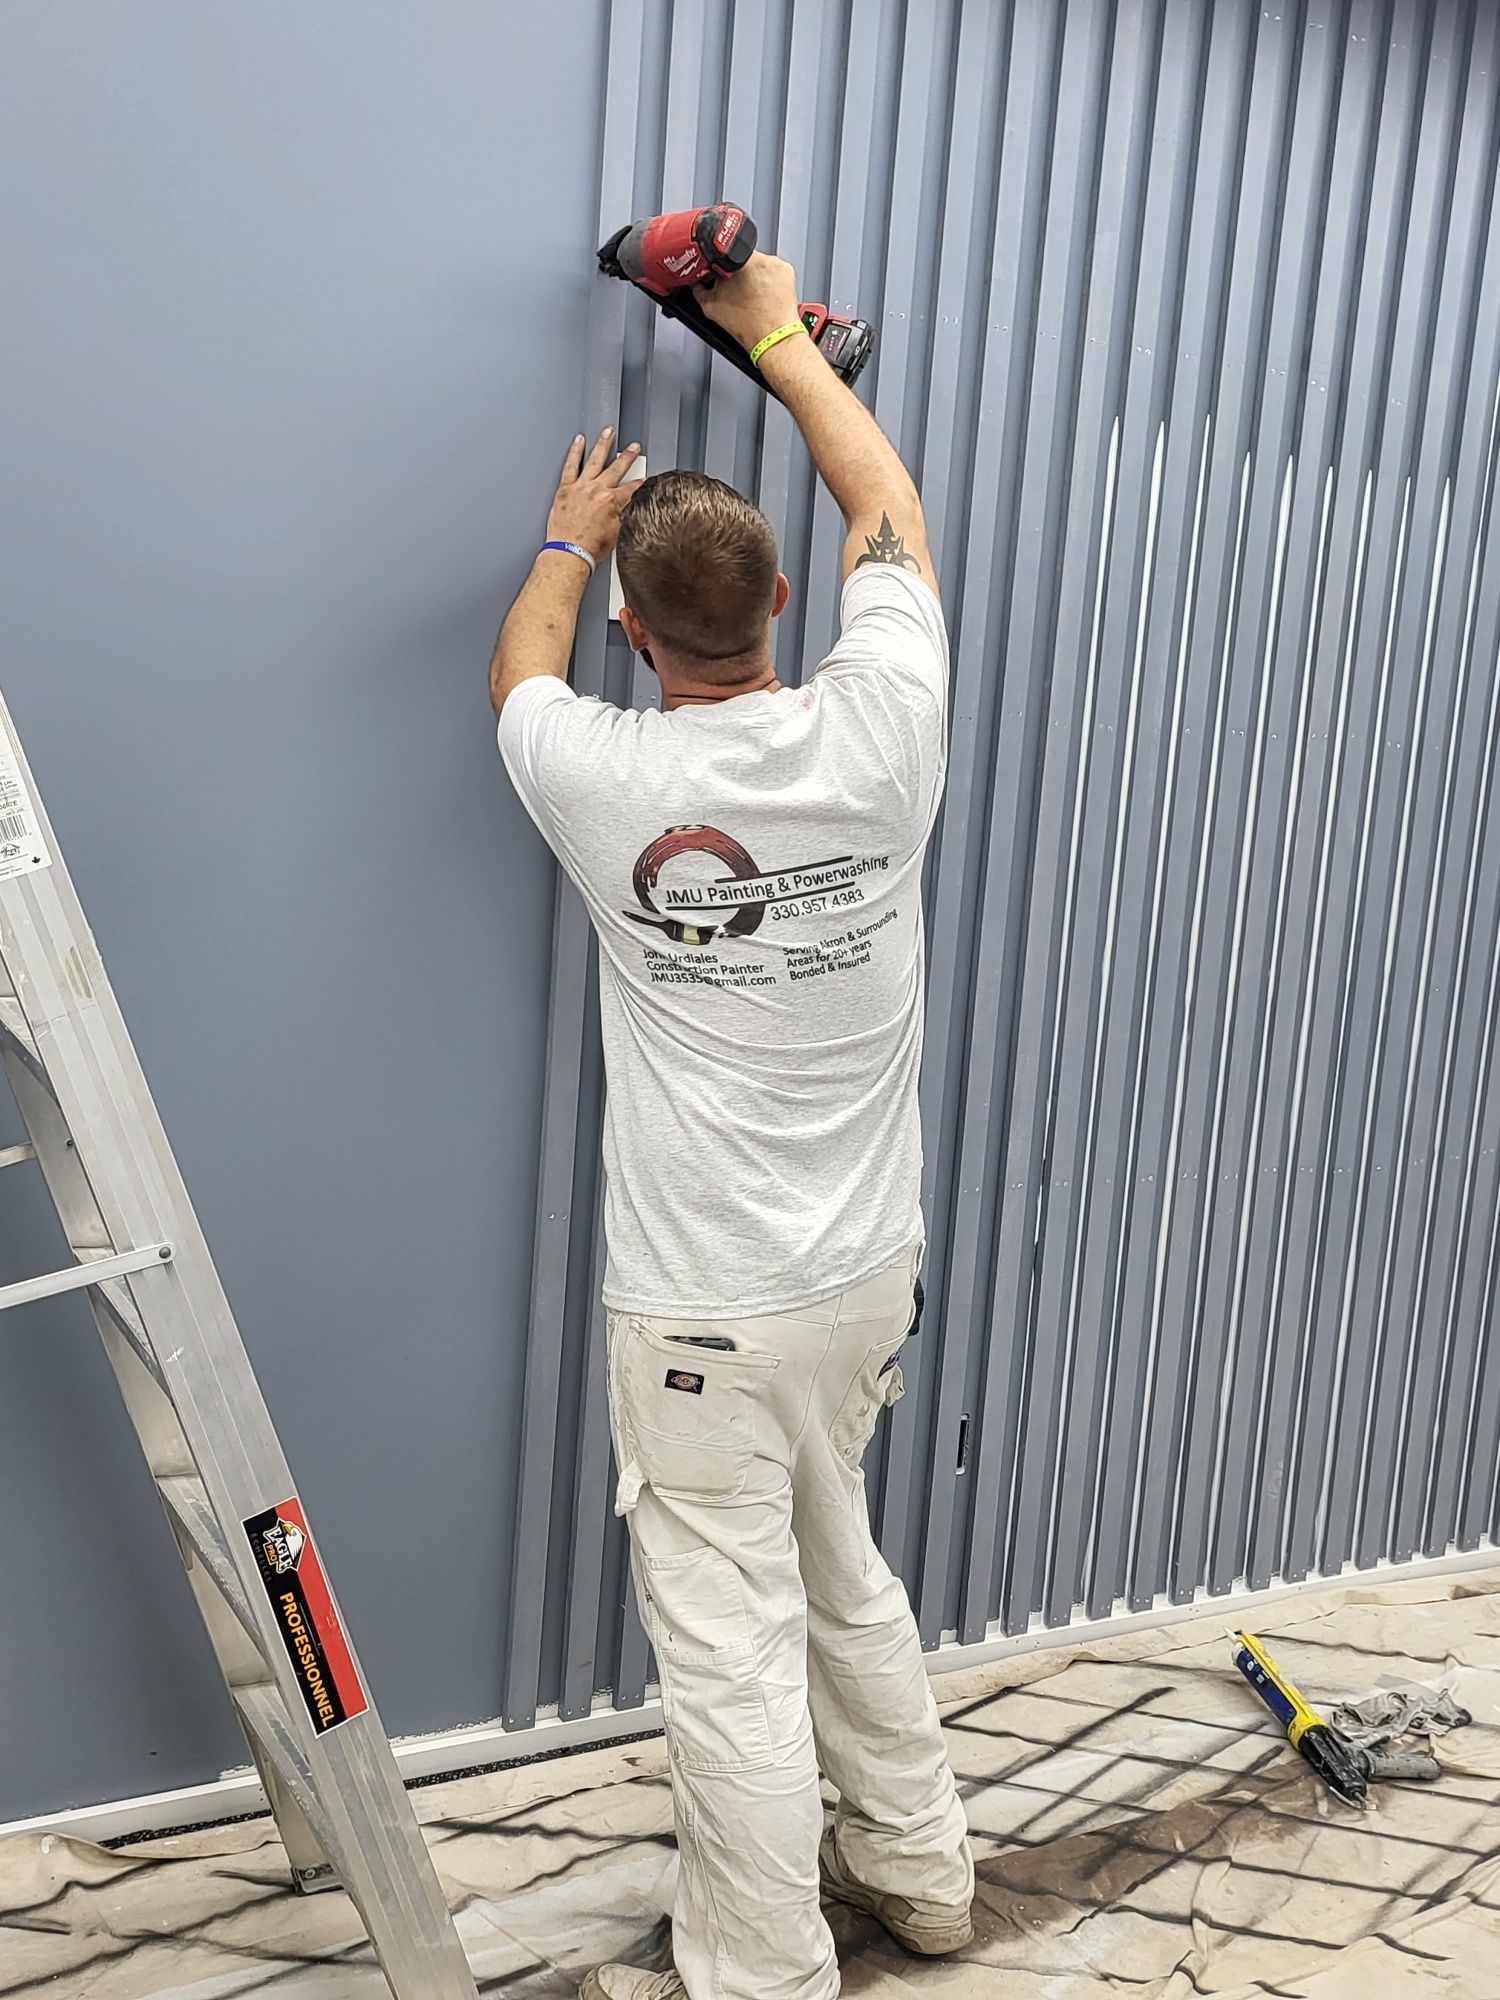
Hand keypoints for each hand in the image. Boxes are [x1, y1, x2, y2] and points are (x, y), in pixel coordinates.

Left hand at [545, 427, 641, 560]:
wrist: (569, 553)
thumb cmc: (590, 548)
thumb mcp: (617, 533)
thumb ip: (623, 515)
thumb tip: (627, 508)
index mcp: (613, 502)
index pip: (631, 488)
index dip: (640, 483)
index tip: (644, 478)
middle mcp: (598, 490)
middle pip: (616, 468)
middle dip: (627, 456)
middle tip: (634, 447)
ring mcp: (580, 487)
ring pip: (595, 460)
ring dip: (604, 444)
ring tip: (608, 432)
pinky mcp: (565, 488)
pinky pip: (571, 465)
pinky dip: (575, 452)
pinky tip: (579, 441)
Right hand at [694, 252, 801, 354]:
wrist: (773, 338)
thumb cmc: (748, 326)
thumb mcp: (711, 308)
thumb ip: (699, 290)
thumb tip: (696, 283)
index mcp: (738, 261)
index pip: (724, 257)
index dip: (721, 271)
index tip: (723, 280)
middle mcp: (758, 257)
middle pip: (742, 260)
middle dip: (739, 273)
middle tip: (738, 292)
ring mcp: (775, 264)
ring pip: (759, 265)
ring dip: (755, 276)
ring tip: (753, 297)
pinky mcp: (787, 271)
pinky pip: (774, 271)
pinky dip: (770, 281)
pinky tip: (766, 295)